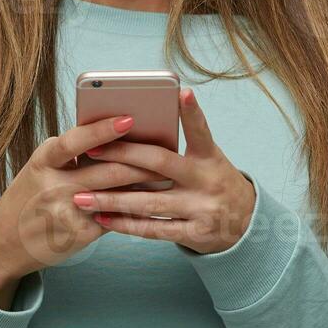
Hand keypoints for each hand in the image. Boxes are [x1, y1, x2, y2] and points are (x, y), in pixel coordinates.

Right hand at [0, 113, 169, 299]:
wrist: (3, 243)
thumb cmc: (29, 196)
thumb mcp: (41, 168)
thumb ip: (72, 154)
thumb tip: (117, 136)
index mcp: (43, 161)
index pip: (76, 140)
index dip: (104, 129)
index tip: (129, 118)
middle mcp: (53, 185)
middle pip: (106, 169)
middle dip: (140, 160)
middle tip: (167, 150)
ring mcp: (66, 212)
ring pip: (115, 193)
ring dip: (143, 184)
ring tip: (166, 173)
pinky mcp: (78, 234)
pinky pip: (113, 216)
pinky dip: (133, 207)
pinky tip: (150, 201)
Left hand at [70, 88, 255, 254]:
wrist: (246, 225)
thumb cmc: (213, 183)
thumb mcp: (208, 161)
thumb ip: (180, 149)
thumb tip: (133, 132)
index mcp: (210, 158)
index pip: (201, 131)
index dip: (192, 113)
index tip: (182, 93)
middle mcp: (207, 181)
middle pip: (160, 164)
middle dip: (122, 155)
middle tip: (91, 149)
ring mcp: (201, 209)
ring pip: (149, 202)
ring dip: (112, 199)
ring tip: (81, 196)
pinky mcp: (194, 234)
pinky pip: (152, 229)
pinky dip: (125, 224)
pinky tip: (102, 218)